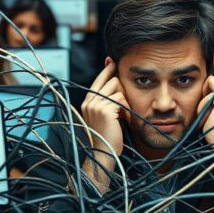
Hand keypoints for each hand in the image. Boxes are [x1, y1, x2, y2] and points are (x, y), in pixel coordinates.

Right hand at [80, 61, 128, 191]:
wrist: (104, 153)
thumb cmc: (108, 136)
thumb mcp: (104, 115)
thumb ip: (106, 100)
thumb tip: (114, 82)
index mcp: (87, 102)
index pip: (98, 80)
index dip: (106, 69)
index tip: (111, 60)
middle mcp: (89, 101)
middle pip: (111, 81)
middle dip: (121, 90)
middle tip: (122, 106)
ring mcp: (96, 105)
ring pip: (118, 89)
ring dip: (124, 101)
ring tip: (121, 116)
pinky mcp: (105, 109)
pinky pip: (122, 99)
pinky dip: (126, 109)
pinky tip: (123, 119)